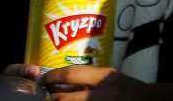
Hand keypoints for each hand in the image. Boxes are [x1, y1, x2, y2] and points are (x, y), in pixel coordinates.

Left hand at [7, 65, 154, 99]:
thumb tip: (62, 80)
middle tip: (44, 97)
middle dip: (50, 99)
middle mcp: (97, 93)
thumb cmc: (128, 88)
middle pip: (61, 98)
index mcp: (102, 77)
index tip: (43, 81)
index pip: (69, 75)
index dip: (51, 78)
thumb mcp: (110, 76)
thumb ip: (90, 76)